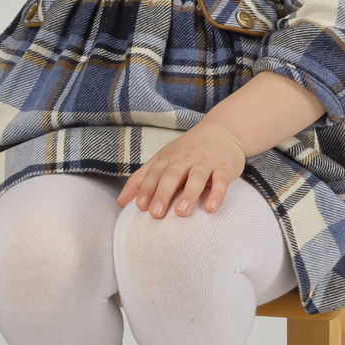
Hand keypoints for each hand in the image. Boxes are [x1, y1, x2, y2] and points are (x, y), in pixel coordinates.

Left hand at [117, 125, 246, 218]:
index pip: (154, 173)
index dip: (147, 188)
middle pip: (172, 175)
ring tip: (182, 212)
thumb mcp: (163, 159)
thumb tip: (120, 202)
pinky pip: (221, 180)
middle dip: (163, 193)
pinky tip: (211, 208)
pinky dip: (217, 193)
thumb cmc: (188, 150)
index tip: (140, 206)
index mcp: (169, 158)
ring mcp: (205, 163)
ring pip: (196, 177)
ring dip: (189, 195)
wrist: (223, 131)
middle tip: (156, 213)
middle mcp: (185, 159)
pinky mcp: (224, 168)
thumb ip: (142, 179)